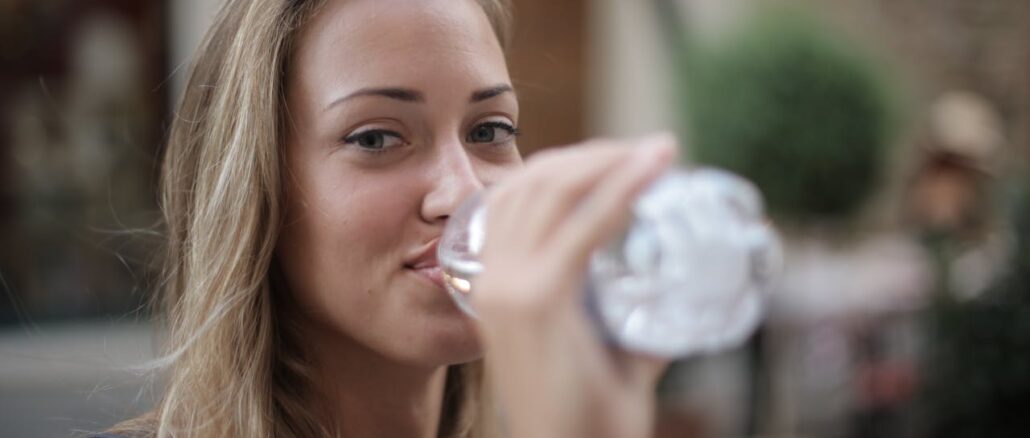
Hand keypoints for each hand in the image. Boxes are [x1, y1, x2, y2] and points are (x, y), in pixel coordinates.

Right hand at [473, 133, 676, 437]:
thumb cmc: (585, 416)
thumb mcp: (596, 346)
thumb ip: (626, 312)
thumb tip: (673, 283)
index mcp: (493, 283)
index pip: (516, 197)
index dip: (565, 164)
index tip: (616, 157)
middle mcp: (492, 278)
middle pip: (534, 183)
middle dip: (592, 155)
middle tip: (646, 151)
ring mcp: (509, 287)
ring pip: (552, 191)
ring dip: (607, 161)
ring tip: (655, 153)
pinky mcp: (538, 301)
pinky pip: (582, 230)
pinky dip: (620, 191)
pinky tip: (652, 171)